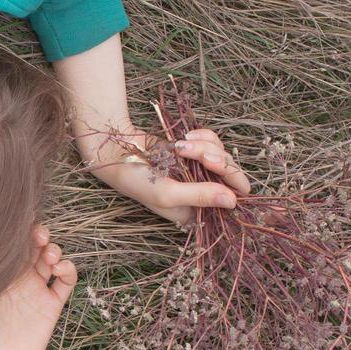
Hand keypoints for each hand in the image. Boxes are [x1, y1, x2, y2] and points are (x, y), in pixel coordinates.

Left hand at [0, 222, 76, 349]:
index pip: (13, 244)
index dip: (20, 230)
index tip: (20, 224)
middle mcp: (19, 279)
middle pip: (35, 246)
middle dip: (40, 234)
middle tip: (39, 235)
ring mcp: (36, 291)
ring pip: (53, 260)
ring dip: (55, 250)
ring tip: (50, 255)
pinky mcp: (51, 306)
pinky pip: (66, 282)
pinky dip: (69, 270)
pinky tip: (60, 268)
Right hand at [84, 124, 250, 226]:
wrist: (116, 152)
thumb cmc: (136, 181)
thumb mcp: (167, 194)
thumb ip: (200, 196)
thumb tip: (233, 201)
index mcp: (197, 212)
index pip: (229, 204)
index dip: (232, 188)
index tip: (216, 173)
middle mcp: (202, 194)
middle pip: (232, 177)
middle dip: (218, 161)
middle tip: (202, 155)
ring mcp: (200, 172)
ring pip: (223, 155)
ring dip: (205, 146)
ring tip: (181, 145)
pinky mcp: (196, 152)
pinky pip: (213, 142)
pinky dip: (202, 137)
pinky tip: (184, 137)